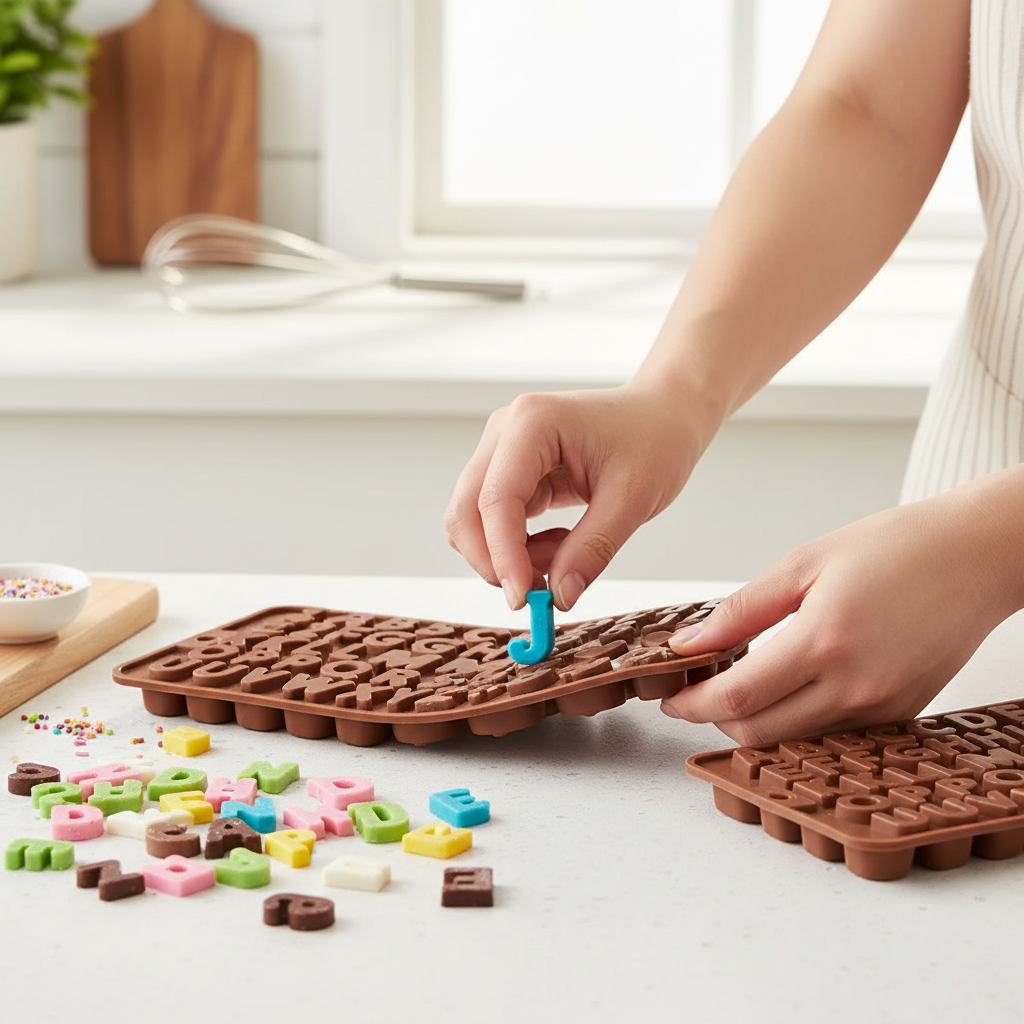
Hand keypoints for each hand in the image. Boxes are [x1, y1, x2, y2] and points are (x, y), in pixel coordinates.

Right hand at [443, 382, 707, 610]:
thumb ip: (592, 550)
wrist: (662, 416)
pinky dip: (519, 548)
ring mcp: (502, 451)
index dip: (503, 555)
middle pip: (466, 510)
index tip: (523, 598)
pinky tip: (561, 542)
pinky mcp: (509, 472)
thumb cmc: (654, 440)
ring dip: (508, 556)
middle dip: (494, 561)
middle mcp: (505, 432)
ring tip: (565, 555)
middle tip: (537, 595)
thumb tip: (560, 596)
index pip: (496, 499)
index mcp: (532, 423)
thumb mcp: (633, 500)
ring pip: (473, 521)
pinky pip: (494, 523)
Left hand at [661, 478, 1023, 744]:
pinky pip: (834, 732)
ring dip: (757, 721)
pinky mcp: (901, 713)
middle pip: (760, 733)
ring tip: (742, 681)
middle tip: (698, 692)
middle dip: (717, 720)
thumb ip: (742, 610)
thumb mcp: (804, 564)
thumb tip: (690, 642)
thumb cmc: (894, 548)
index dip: (694, 705)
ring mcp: (882, 707)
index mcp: (824, 642)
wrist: (976, 557)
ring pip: (796, 740)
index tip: (671, 699)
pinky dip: (799, 719)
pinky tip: (790, 685)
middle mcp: (855, 686)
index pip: (737, 698)